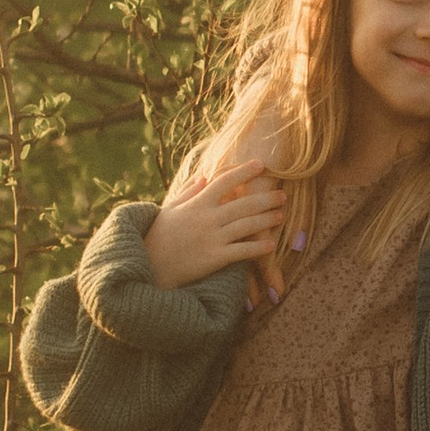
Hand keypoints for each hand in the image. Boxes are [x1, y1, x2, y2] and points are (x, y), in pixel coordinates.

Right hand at [142, 160, 283, 290]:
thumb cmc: (156, 236)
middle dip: (266, 198)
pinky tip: (272, 244)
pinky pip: (242, 251)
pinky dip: (259, 247)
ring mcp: (211, 238)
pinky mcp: (214, 259)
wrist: (147, 266)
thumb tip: (203, 176)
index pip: (225, 181)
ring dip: (267, 220)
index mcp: (196, 204)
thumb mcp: (169, 209)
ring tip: (281, 216)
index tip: (261, 164)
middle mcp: (207, 218)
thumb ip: (188, 192)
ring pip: (247, 225)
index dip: (244, 171)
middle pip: (244, 203)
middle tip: (283, 195)